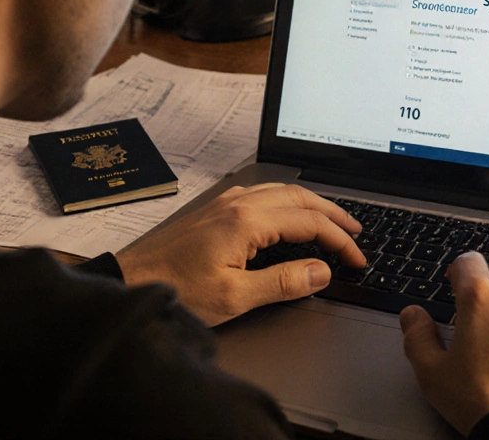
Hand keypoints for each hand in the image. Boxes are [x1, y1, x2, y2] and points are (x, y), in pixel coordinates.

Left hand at [115, 183, 363, 325]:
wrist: (132, 281)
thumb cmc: (176, 289)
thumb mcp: (235, 296)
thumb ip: (283, 282)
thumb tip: (321, 271)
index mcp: (247, 221)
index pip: (309, 222)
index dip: (339, 240)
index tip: (356, 258)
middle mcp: (238, 204)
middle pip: (300, 197)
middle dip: (333, 214)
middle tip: (356, 232)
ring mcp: (225, 203)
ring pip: (282, 192)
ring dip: (312, 205)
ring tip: (331, 221)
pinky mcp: (215, 210)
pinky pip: (263, 195)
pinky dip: (288, 203)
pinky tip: (289, 216)